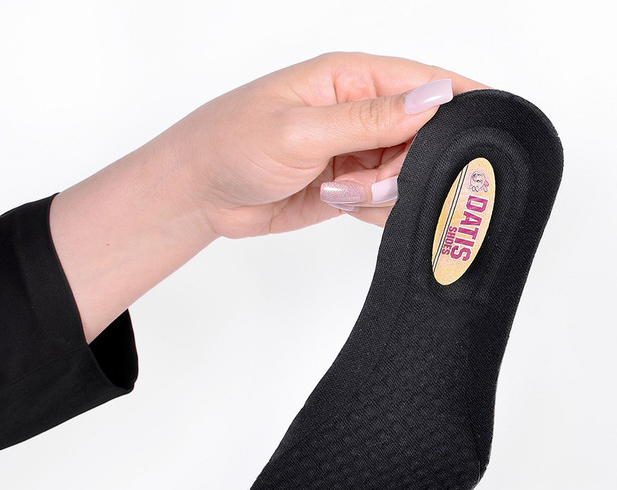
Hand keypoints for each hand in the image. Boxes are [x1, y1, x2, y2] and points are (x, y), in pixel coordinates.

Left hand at [50, 52, 486, 339]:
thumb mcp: (302, 129)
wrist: (200, 194)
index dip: (463, 104)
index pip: (427, 82)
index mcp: (351, 78)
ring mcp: (356, 151)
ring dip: (384, 192)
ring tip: (338, 194)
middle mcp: (360, 112)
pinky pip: (386, 201)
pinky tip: (341, 205)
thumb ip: (370, 119)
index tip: (490, 133)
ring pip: (408, 174)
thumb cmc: (232, 143)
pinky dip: (374, 210)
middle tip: (369, 182)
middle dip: (409, 165)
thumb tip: (435, 97)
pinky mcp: (348, 187)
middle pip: (425, 137)